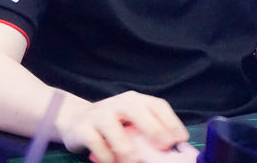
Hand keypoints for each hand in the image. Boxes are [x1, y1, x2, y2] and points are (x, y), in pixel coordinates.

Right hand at [58, 91, 188, 162]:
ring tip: (135, 160)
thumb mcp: (131, 124)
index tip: (181, 139)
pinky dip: (105, 155)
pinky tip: (111, 162)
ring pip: (112, 127)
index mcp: (135, 100)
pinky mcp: (83, 129)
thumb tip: (170, 151)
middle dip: (152, 127)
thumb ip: (148, 133)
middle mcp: (118, 103)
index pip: (156, 105)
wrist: (74, 120)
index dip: (171, 121)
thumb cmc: (112, 124)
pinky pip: (95, 142)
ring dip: (126, 147)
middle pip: (136, 110)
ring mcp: (99, 114)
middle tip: (164, 146)